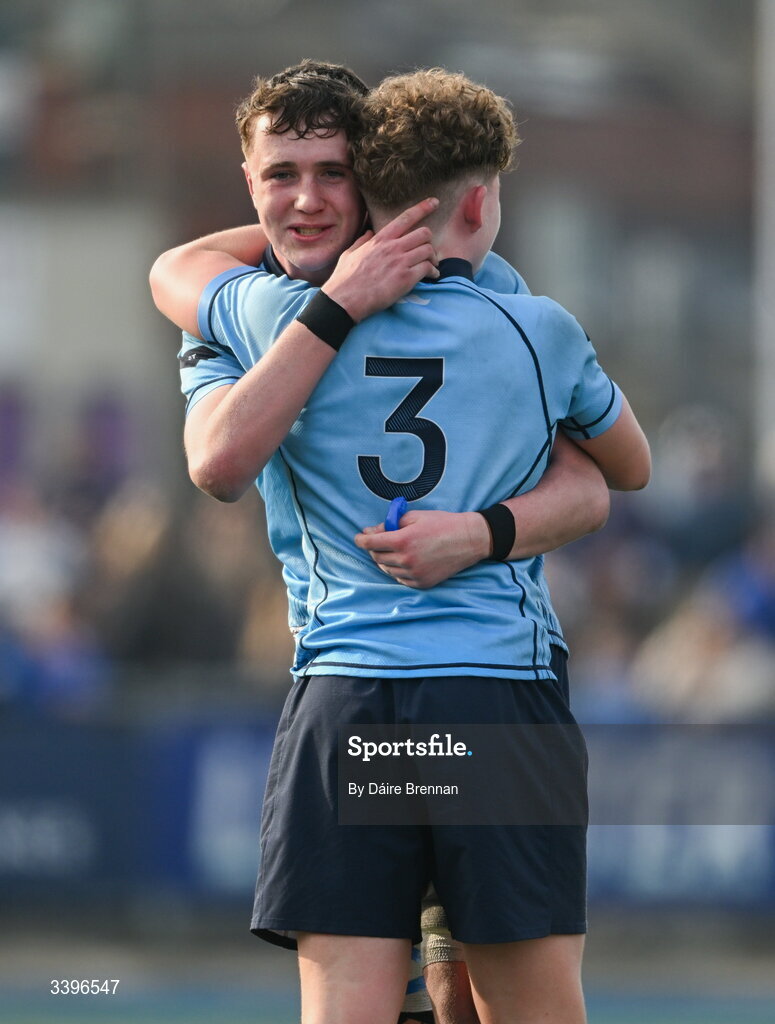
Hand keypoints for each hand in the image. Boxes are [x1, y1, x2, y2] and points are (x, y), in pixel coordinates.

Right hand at [323, 197, 438, 321]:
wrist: (345, 300)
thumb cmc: (345, 279)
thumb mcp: (349, 254)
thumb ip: (362, 241)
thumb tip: (368, 232)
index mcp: (380, 239)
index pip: (406, 217)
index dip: (423, 208)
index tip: (434, 202)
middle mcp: (392, 247)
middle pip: (424, 233)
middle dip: (429, 241)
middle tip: (428, 252)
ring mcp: (400, 262)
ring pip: (429, 250)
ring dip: (433, 259)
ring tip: (432, 267)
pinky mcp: (406, 278)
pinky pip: (428, 268)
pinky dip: (433, 272)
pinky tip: (431, 277)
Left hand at [355, 509, 490, 588]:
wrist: (469, 540)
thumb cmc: (442, 523)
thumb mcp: (414, 516)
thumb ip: (390, 524)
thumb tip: (371, 532)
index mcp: (403, 540)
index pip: (370, 543)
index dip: (361, 540)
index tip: (359, 538)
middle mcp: (406, 560)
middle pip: (376, 557)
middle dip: (374, 548)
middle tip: (379, 540)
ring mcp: (414, 574)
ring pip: (386, 569)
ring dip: (385, 559)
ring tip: (394, 549)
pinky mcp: (422, 583)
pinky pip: (400, 579)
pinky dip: (397, 570)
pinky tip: (404, 561)